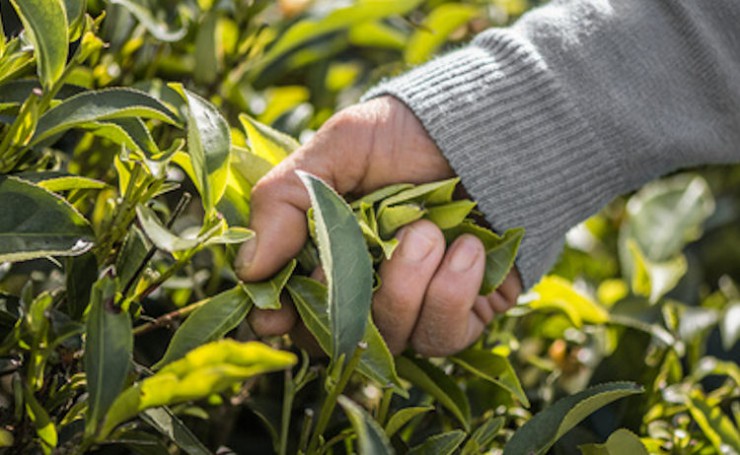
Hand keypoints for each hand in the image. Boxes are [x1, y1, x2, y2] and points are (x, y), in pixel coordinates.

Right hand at [235, 96, 520, 356]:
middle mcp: (365, 289)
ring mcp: (412, 308)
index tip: (276, 314)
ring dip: (406, 282)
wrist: (486, 130)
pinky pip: (443, 335)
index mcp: (325, 251)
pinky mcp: (459, 316)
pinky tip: (468, 248)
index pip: (289, 306)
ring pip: (389, 338)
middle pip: (334, 335)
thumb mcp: (337, 149)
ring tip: (429, 230)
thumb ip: (284, 200)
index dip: (278, 317)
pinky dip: (453, 291)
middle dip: (345, 294)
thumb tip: (248, 269)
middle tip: (364, 247)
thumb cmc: (405, 136)